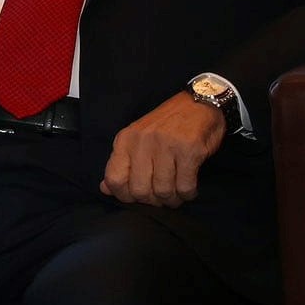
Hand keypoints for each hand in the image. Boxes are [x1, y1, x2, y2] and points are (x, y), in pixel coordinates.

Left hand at [102, 92, 226, 207]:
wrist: (198, 103)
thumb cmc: (167, 126)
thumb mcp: (136, 139)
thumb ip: (121, 163)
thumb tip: (106, 189)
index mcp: (125, 140)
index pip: (114, 179)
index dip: (124, 196)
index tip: (137, 198)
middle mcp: (142, 142)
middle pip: (139, 190)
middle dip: (152, 201)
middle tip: (160, 198)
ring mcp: (166, 146)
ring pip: (163, 191)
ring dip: (171, 200)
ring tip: (176, 195)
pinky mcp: (189, 151)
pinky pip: (185, 186)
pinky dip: (187, 194)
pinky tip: (188, 189)